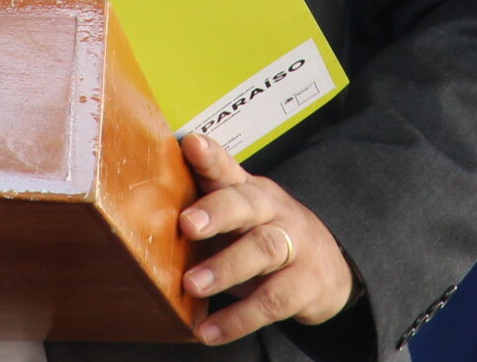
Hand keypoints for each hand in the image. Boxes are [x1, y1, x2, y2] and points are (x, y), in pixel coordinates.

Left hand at [176, 132, 356, 343]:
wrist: (329, 270)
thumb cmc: (267, 236)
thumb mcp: (241, 217)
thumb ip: (204, 209)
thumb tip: (146, 211)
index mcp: (251, 191)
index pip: (228, 168)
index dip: (210, 157)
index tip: (191, 145)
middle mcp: (274, 211)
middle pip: (248, 204)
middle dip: (218, 211)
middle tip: (187, 225)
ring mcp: (295, 246)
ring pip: (263, 250)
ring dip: (225, 268)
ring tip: (192, 285)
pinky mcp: (305, 285)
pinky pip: (271, 301)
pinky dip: (238, 319)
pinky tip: (210, 331)